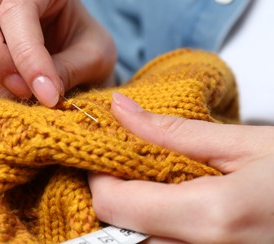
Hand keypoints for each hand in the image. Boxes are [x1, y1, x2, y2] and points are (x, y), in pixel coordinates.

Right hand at [0, 0, 115, 106]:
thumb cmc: (89, 47)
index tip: (48, 95)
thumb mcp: (94, 57)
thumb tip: (40, 92)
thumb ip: (69, 70)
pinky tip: (19, 93)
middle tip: (24, 91)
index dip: (29, 55)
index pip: (19, 9)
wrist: (82, 56)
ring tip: (30, 96)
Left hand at [89, 92, 273, 242]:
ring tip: (146, 189)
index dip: (100, 180)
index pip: (117, 206)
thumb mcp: (241, 144)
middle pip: (122, 235)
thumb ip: (171, 132)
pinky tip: (168, 210)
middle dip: (113, 202)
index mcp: (211, 217)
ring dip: (132, 221)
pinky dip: (154, 233)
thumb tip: (122, 110)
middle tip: (122, 173)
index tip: (105, 161)